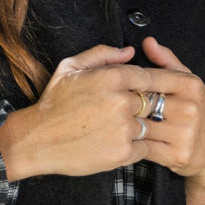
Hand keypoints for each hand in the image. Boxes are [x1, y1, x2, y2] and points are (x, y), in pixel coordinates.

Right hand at [0, 36, 204, 204]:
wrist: (37, 141)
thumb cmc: (52, 104)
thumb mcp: (70, 68)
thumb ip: (102, 55)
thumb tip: (129, 51)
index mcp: (111, 77)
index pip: (151, 76)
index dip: (163, 80)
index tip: (168, 86)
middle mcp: (121, 102)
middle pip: (155, 101)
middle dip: (156, 105)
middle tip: (152, 110)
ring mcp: (123, 128)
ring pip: (151, 125)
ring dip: (148, 127)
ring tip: (135, 129)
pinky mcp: (122, 153)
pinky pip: (144, 148)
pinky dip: (139, 147)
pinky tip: (125, 144)